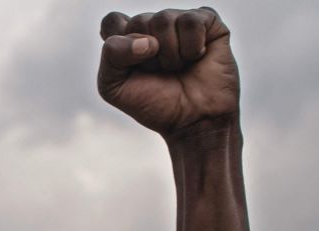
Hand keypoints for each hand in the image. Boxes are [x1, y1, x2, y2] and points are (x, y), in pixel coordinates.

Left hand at [98, 8, 239, 138]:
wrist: (194, 122)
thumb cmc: (155, 104)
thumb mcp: (114, 87)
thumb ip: (111, 55)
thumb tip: (147, 41)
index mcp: (129, 38)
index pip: (113, 21)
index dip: (121, 46)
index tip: (132, 68)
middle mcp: (154, 26)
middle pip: (139, 21)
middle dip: (148, 57)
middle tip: (161, 72)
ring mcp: (180, 21)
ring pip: (164, 19)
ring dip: (171, 54)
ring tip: (179, 67)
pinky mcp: (207, 22)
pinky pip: (191, 21)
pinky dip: (192, 46)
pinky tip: (197, 57)